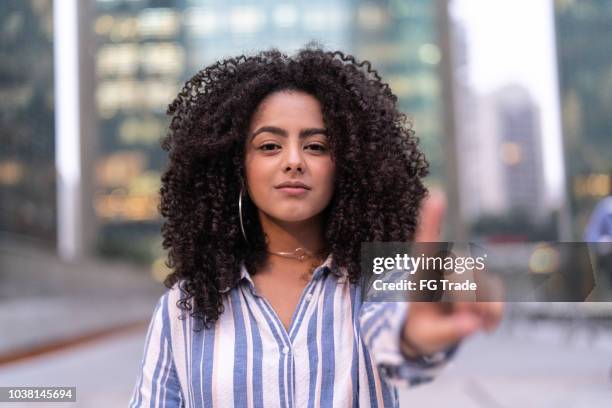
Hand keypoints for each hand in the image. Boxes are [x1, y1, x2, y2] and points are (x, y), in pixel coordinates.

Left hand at [401, 190, 503, 357]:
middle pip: (464, 273)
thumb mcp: (426, 337)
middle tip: (461, 322)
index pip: (427, 241)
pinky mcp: (483, 283)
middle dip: (466, 301)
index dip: (432, 219)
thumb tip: (472, 325)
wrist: (430, 332)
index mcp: (422, 272)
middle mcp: (445, 265)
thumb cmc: (421, 329)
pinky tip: (486, 327)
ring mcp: (466, 272)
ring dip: (480, 310)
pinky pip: (496, 294)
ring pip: (483, 285)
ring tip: (467, 325)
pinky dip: (494, 313)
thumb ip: (447, 331)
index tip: (436, 195)